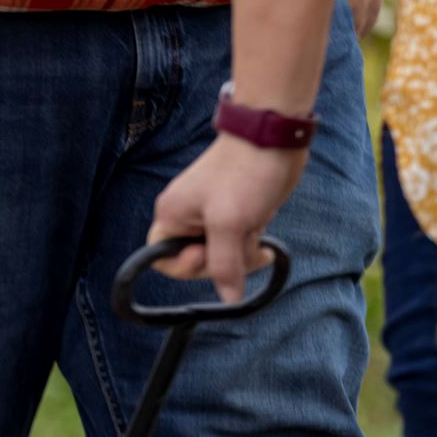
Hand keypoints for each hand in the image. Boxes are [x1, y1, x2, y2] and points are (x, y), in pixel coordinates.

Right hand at [147, 137, 308, 302]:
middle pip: (197, 263)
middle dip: (223, 261)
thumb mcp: (230, 224)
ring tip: (256, 234)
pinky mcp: (234, 216)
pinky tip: (263, 234)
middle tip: (241, 244)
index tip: (205, 254)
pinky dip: (251, 244)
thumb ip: (225, 265)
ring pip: (221, 257)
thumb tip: (228, 299)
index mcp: (172, 216)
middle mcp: (187, 219)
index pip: (163, 261)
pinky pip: (237, 246)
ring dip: (242, 253)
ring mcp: (211, 218)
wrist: (274, 138)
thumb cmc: (245, 173)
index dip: (184, 267)